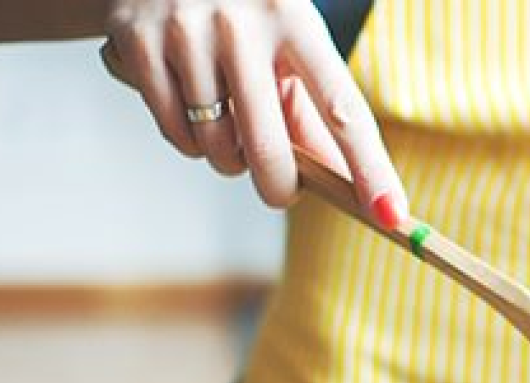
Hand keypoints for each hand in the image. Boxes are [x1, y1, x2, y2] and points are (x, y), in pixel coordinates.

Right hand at [101, 0, 406, 224]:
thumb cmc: (245, 14)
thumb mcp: (288, 43)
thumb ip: (314, 111)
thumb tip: (343, 185)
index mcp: (295, 19)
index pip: (342, 109)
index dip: (370, 167)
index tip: (391, 214)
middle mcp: (241, 22)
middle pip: (268, 147)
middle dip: (279, 187)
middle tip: (281, 193)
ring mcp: (185, 30)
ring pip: (217, 147)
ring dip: (228, 158)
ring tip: (228, 123)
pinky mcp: (138, 43)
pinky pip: (176, 134)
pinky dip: (190, 140)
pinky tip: (192, 107)